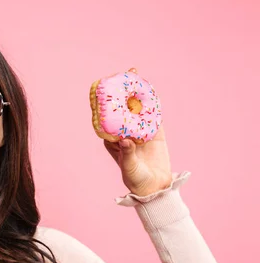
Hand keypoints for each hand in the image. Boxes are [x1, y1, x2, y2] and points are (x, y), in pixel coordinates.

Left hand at [103, 68, 172, 196]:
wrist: (156, 188)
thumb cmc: (136, 180)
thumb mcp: (129, 168)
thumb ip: (128, 155)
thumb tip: (124, 140)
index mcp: (112, 139)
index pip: (107, 117)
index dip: (106, 101)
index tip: (106, 85)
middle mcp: (124, 132)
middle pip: (122, 108)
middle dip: (123, 91)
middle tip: (127, 73)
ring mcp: (140, 131)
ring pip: (138, 108)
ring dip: (139, 93)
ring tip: (138, 76)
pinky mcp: (155, 132)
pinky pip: (154, 115)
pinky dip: (153, 103)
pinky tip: (152, 90)